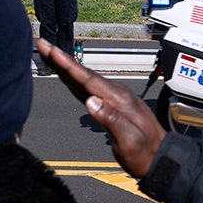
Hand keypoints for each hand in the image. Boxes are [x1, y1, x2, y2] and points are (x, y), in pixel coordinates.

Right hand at [36, 38, 165, 177]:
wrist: (159, 158)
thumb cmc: (145, 153)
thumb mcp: (129, 141)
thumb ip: (111, 120)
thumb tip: (91, 101)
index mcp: (119, 100)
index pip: (88, 78)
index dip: (67, 64)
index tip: (52, 51)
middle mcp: (115, 95)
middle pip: (83, 73)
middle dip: (61, 59)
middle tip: (43, 44)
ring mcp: (113, 99)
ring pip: (83, 78)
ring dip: (65, 66)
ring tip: (49, 54)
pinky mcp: (110, 105)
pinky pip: (87, 88)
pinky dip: (73, 79)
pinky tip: (66, 75)